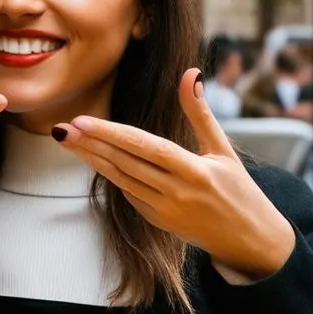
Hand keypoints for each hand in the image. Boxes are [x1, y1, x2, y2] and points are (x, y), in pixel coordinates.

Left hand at [53, 68, 295, 282]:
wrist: (248, 240)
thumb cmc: (238, 189)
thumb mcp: (223, 148)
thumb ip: (200, 112)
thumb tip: (190, 73)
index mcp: (195, 170)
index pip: (145, 147)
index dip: (112, 134)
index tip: (83, 121)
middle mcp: (176, 192)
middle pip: (125, 163)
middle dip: (91, 144)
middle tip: (64, 127)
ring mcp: (164, 210)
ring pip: (120, 179)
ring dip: (92, 159)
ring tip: (69, 139)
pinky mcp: (156, 221)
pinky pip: (128, 193)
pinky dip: (111, 174)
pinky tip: (93, 158)